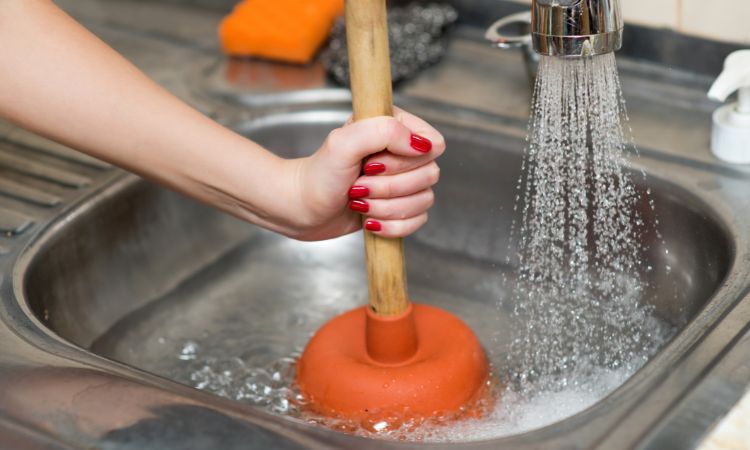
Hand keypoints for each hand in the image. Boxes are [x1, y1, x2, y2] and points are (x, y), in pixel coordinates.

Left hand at [288, 107, 444, 240]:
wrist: (300, 208)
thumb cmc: (317, 175)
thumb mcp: (343, 144)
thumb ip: (384, 131)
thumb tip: (421, 145)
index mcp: (394, 127)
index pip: (433, 142)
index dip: (408, 159)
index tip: (374, 163)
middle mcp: (402, 152)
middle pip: (430, 174)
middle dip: (391, 187)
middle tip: (359, 185)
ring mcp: (402, 182)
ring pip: (424, 200)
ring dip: (389, 208)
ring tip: (359, 203)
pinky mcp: (399, 207)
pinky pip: (418, 221)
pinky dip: (393, 226)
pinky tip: (370, 221)